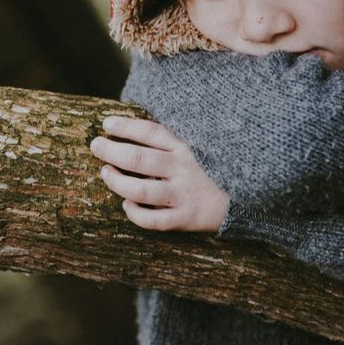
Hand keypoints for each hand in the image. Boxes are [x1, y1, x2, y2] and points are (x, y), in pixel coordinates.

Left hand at [89, 115, 229, 231]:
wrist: (246, 200)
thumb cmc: (213, 170)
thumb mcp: (197, 147)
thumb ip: (170, 140)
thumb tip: (133, 129)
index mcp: (185, 147)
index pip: (150, 131)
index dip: (126, 126)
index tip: (107, 124)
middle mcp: (182, 168)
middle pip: (139, 158)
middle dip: (112, 150)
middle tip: (96, 146)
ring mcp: (183, 195)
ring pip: (141, 190)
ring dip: (117, 182)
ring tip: (106, 173)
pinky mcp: (185, 219)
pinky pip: (153, 220)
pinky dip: (135, 214)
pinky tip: (126, 205)